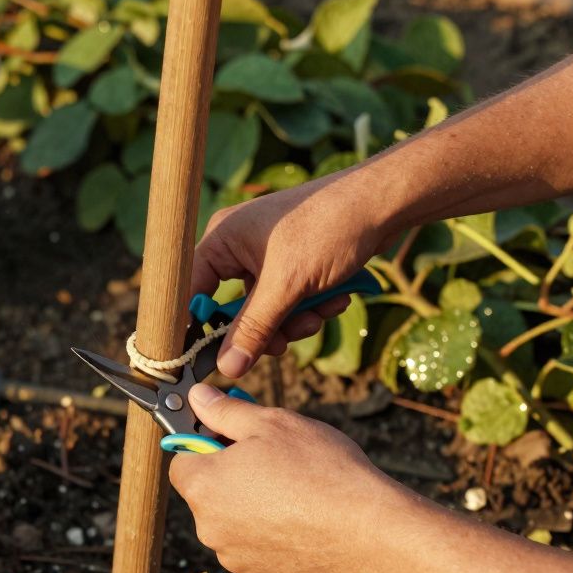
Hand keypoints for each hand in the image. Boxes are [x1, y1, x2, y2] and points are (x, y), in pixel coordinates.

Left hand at [168, 384, 407, 572]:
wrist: (368, 531)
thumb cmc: (320, 469)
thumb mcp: (272, 423)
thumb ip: (226, 411)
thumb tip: (197, 397)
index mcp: (203, 485)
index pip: (182, 459)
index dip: (207, 444)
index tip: (237, 438)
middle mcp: (208, 527)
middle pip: (207, 492)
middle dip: (231, 475)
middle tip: (273, 461)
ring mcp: (233, 557)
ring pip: (231, 522)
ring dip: (250, 507)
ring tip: (294, 493)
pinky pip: (253, 548)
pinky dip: (269, 536)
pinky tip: (301, 522)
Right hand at [192, 172, 397, 377]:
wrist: (382, 204)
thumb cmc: (328, 228)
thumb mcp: (287, 284)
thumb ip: (253, 328)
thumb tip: (226, 368)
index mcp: (223, 240)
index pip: (191, 291)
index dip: (197, 326)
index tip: (207, 358)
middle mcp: (238, 248)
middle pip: (232, 310)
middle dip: (266, 328)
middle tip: (285, 340)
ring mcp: (266, 258)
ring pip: (266, 312)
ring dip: (294, 321)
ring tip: (320, 311)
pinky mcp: (292, 266)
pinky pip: (289, 302)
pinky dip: (310, 307)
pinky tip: (335, 297)